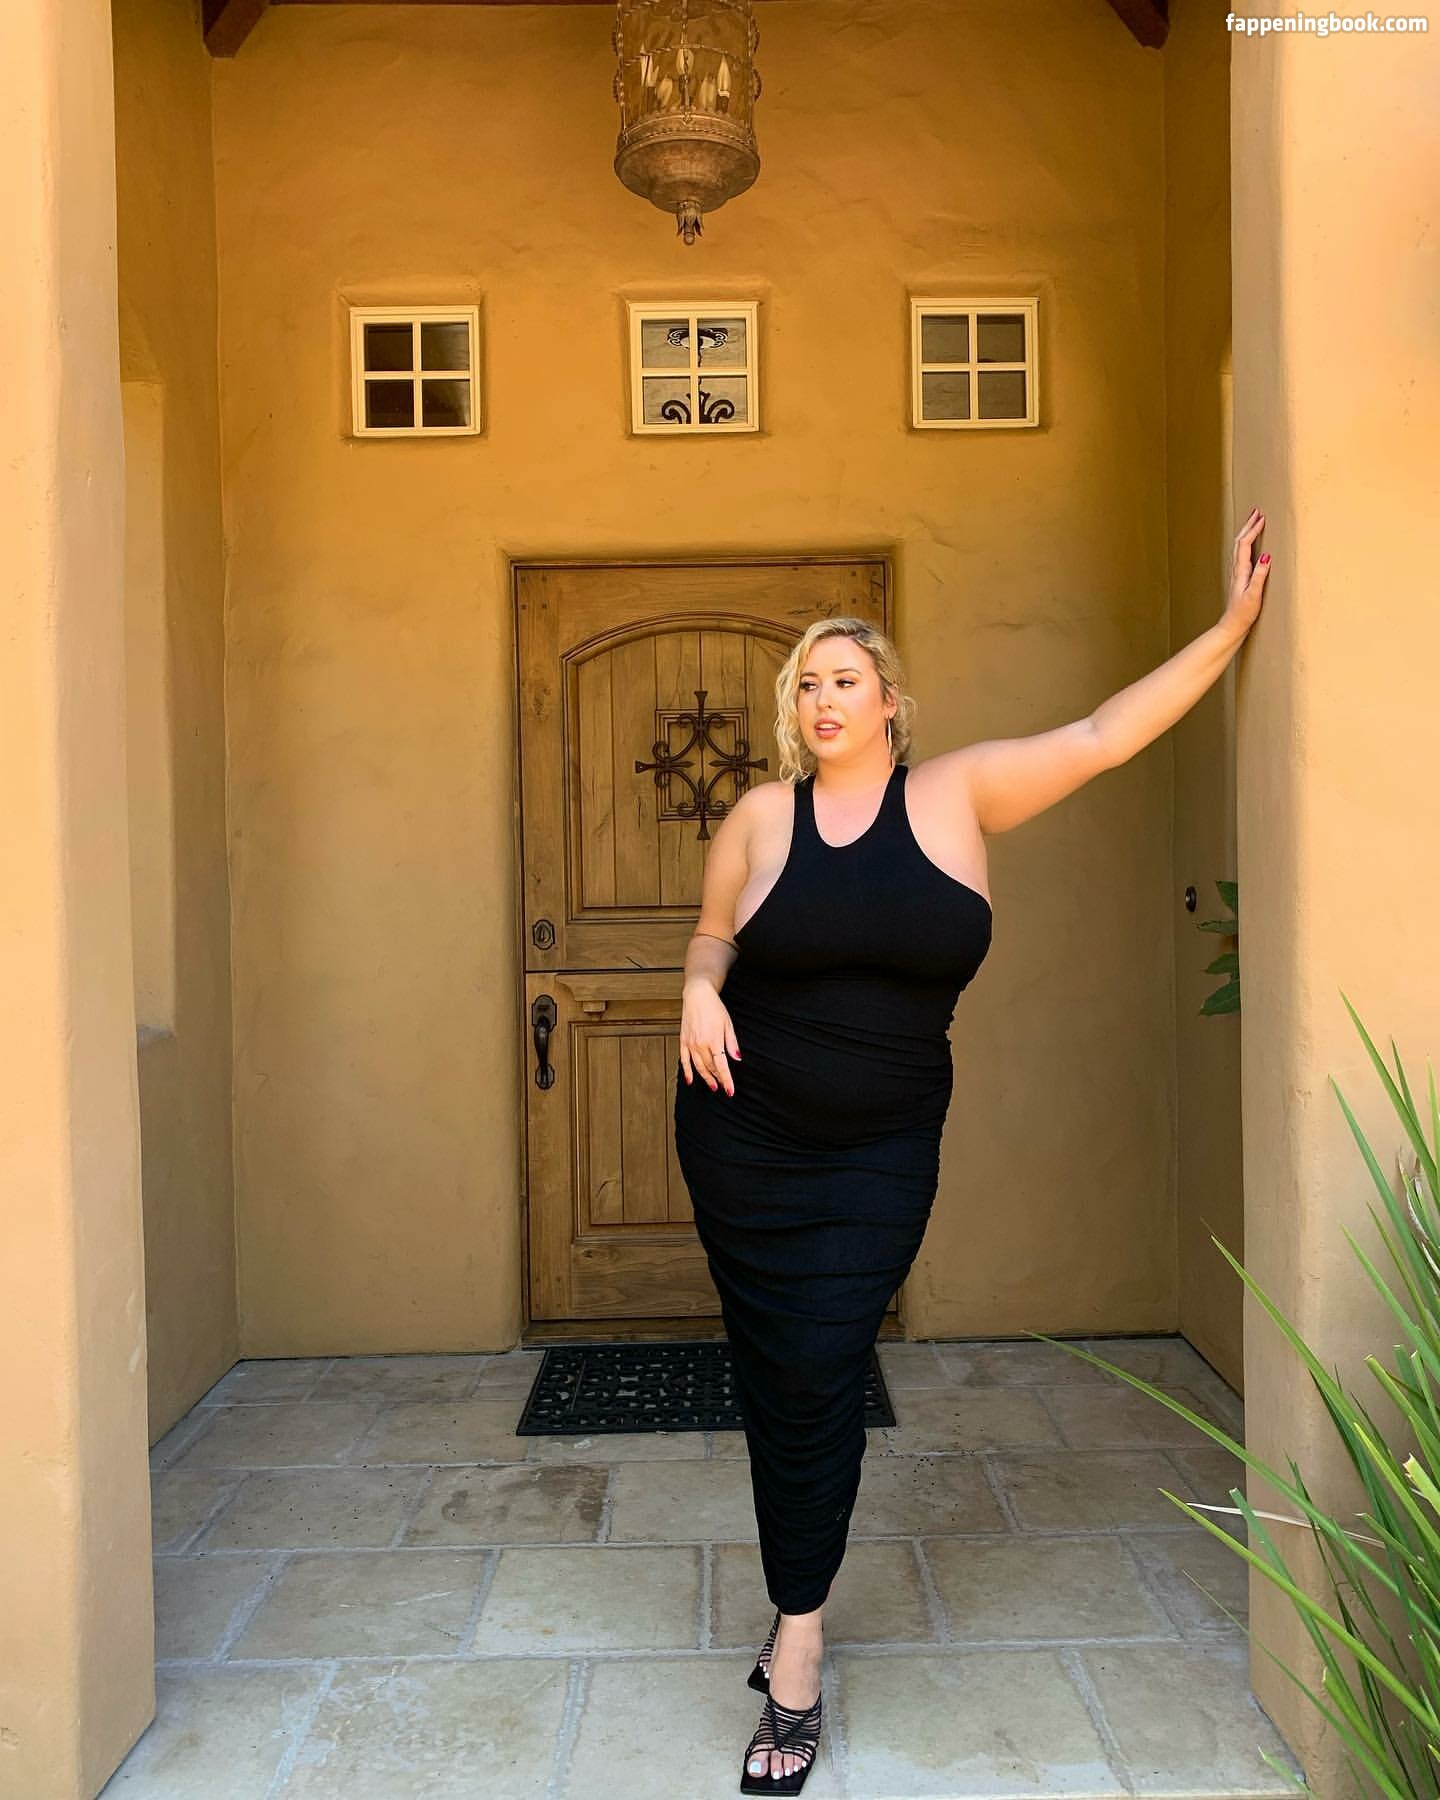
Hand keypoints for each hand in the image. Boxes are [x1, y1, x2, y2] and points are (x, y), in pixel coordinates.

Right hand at [679, 978, 740, 1095]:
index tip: (730, 1090)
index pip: (722, 1066)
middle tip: (723, 1086)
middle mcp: (701, 1044)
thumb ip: (732, 1043)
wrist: (698, 996)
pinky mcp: (683, 1041)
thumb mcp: (728, 1024)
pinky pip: (684, 1060)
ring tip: (712, 1085)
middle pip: (710, 1067)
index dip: (726, 1080)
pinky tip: (690, 1080)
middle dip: (718, 1079)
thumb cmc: (714, 1008)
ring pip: (698, 1066)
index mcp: (714, 1040)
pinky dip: (687, 1071)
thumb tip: (737, 1058)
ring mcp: (691, 1043)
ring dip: (705, 1078)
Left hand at [1224, 505, 1270, 637]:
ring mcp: (1237, 573)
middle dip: (1248, 525)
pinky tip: (1251, 543)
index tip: (1262, 518)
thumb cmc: (1243, 613)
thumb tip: (1266, 556)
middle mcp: (1237, 569)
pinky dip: (1247, 543)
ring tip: (1254, 521)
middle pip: (1239, 541)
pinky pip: (1242, 554)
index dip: (1253, 530)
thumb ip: (1260, 576)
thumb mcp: (1254, 594)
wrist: (1232, 625)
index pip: (1244, 544)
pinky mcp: (1240, 577)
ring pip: (1239, 546)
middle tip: (1257, 511)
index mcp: (1240, 571)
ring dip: (1246, 532)